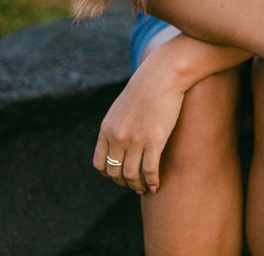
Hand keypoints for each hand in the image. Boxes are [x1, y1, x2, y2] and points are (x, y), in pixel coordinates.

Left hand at [93, 33, 250, 194]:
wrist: (163, 76)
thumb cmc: (146, 89)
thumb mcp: (122, 107)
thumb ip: (117, 125)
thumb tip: (119, 140)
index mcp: (106, 129)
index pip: (100, 163)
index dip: (109, 174)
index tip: (120, 176)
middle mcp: (117, 137)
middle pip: (114, 173)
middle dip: (124, 183)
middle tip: (134, 185)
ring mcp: (135, 141)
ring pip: (131, 175)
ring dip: (138, 186)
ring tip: (145, 188)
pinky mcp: (154, 141)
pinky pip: (150, 171)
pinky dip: (152, 182)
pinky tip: (156, 185)